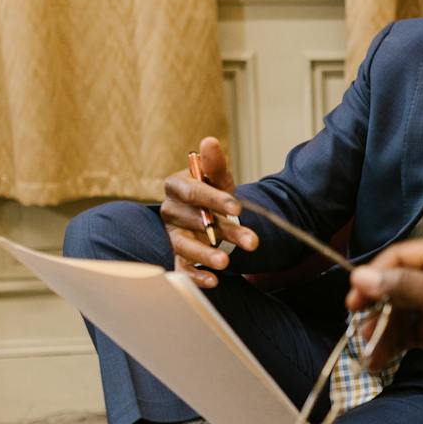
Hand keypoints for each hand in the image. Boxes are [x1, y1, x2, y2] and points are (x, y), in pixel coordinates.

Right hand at [160, 136, 258, 288]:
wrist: (208, 213)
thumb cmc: (212, 192)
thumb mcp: (217, 178)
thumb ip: (214, 164)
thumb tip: (210, 141)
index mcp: (176, 186)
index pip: (193, 193)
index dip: (215, 200)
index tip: (238, 208)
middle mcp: (170, 211)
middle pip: (196, 221)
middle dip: (225, 231)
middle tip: (252, 241)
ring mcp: (172, 235)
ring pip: (185, 247)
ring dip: (206, 256)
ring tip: (227, 262)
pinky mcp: (177, 257)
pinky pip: (182, 269)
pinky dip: (196, 277)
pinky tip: (214, 282)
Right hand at [348, 237, 422, 392]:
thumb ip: (406, 287)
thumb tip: (360, 276)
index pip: (397, 258)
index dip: (373, 276)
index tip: (355, 298)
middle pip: (391, 285)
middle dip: (374, 306)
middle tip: (356, 323)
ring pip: (393, 312)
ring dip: (378, 331)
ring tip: (369, 351)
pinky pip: (400, 332)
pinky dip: (387, 345)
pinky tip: (377, 360)